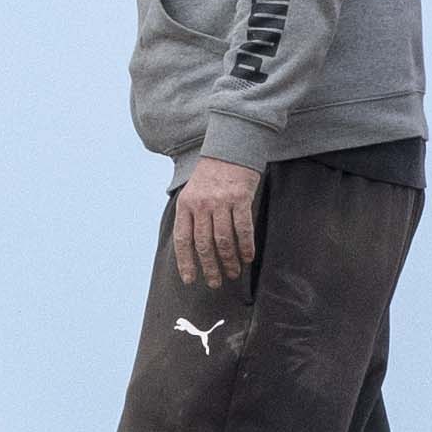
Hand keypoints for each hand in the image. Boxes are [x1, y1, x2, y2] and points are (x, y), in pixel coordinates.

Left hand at [166, 156, 264, 291]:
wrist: (230, 148)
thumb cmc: (211, 175)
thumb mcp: (192, 192)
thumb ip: (191, 216)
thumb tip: (191, 248)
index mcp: (186, 205)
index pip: (183, 239)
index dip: (185, 262)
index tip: (189, 279)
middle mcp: (201, 204)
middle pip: (204, 244)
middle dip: (209, 267)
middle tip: (215, 283)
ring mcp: (221, 202)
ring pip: (224, 240)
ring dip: (229, 260)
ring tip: (233, 273)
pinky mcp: (240, 198)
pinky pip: (243, 229)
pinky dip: (246, 246)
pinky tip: (248, 257)